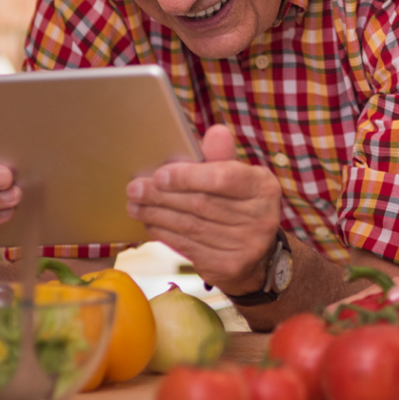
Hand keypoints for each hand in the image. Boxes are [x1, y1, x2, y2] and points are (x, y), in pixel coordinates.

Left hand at [126, 124, 281, 295]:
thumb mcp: (238, 177)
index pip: (223, 178)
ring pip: (190, 226)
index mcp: (263, 186)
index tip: (159, 174)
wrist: (258, 253)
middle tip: (135, 189)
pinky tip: (151, 224)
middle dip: (162, 196)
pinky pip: (188, 246)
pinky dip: (165, 234)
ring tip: (135, 205)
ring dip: (156, 215)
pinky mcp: (229, 266)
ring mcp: (247, 245)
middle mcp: (261, 217)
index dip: (188, 176)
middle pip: (201, 203)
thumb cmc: (240, 204)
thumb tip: (216, 132)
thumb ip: (222, 157)